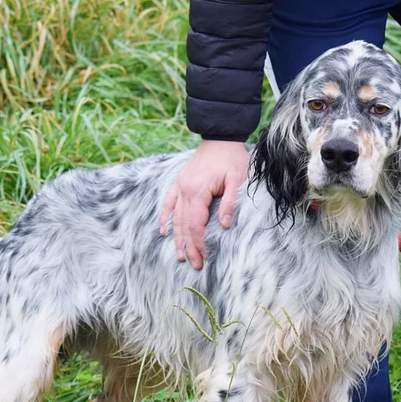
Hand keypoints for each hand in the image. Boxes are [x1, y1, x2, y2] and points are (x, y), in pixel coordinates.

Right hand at [159, 139, 247, 269]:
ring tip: (179, 256)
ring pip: (175, 218)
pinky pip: (169, 203)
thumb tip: (224, 226)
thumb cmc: (232, 157)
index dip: (199, 244)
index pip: (196, 225)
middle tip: (195, 265)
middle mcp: (184, 190)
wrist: (220, 136)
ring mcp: (180, 186)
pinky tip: (163, 231)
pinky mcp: (180, 182)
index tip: (205, 258)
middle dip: (189, 247)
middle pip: (184, 226)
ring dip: (177, 238)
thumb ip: (230, 202)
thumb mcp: (237, 179)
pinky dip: (165, 218)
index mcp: (198, 191)